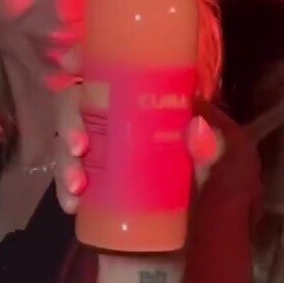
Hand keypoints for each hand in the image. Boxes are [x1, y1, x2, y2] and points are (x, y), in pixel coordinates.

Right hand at [52, 47, 222, 226]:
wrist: (203, 223)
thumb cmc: (210, 180)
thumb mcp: (218, 160)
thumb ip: (211, 147)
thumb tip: (196, 130)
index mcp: (142, 99)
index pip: (106, 68)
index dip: (83, 59)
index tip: (72, 65)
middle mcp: (115, 119)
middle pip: (76, 104)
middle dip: (69, 120)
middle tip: (79, 146)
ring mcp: (100, 152)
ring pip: (67, 143)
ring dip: (65, 161)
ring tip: (77, 185)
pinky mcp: (93, 184)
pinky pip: (68, 181)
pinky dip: (65, 191)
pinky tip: (73, 204)